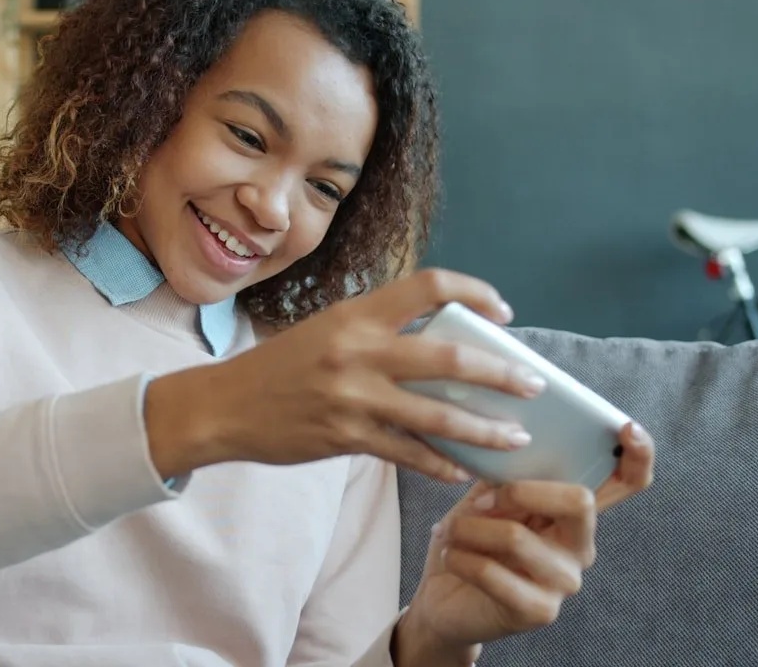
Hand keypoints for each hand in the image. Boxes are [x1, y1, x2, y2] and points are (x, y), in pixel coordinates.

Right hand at [144, 268, 547, 481]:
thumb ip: (377, 331)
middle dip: (502, 373)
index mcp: (355, 313)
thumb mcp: (327, 330)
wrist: (223, 406)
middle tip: (533, 384)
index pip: (429, 287)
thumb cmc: (279, 366)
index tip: (502, 311)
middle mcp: (358, 350)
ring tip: (515, 437)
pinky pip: (408, 454)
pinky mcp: (346, 437)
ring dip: (484, 429)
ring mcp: (353, 397)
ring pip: (438, 416)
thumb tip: (440, 342)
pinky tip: (461, 471)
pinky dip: (440, 464)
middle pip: (449, 359)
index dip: (474, 293)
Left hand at [392, 422, 655, 664]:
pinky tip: (451, 555)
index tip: (628, 428)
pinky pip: (492, 572)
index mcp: (574, 513)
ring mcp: (564, 582)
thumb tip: (509, 437)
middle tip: (479, 502)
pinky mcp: (538, 611)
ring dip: (470, 528)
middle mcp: (580, 546)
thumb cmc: (470, 541)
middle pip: (579, 501)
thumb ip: (505, 470)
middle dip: (520, 491)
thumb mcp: (485, 496)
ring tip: (451, 532)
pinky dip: (460, 557)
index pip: (626, 484)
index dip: (638, 456)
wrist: (443, 599)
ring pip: (517, 537)